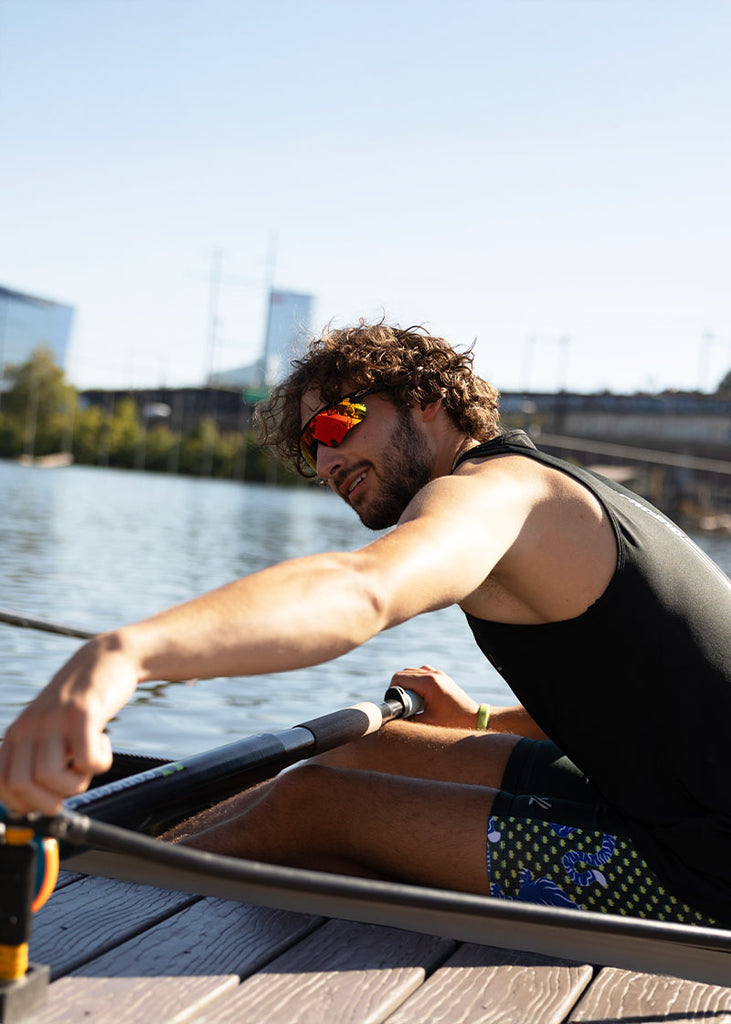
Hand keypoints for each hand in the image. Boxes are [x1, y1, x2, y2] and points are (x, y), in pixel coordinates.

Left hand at [0, 635, 138, 814]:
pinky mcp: (83, 713)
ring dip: (77, 783)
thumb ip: (37, 759)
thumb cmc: (80, 705)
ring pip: (50, 777)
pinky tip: (104, 744)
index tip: (50, 798)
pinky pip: (87, 760)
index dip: (25, 803)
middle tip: (73, 785)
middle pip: (20, 785)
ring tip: (89, 761)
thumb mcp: (49, 729)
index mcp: (17, 733)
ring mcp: (55, 718)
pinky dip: (100, 764)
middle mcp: (30, 725)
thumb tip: (31, 806)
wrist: (106, 658)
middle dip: (50, 801)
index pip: (2, 784)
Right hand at [388, 665, 479, 728]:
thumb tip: (392, 719)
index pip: (399, 678)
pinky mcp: (441, 676)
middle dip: (399, 688)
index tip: (395, 704)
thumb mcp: (426, 723)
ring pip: (412, 671)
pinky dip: (416, 681)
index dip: (392, 690)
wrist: (474, 718)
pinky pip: (422, 672)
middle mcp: (433, 674)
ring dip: (407, 683)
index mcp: (428, 683)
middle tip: (402, 704)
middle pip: (404, 673)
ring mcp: (438, 673)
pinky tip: (419, 695)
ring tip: (411, 700)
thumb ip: (407, 719)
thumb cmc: (452, 722)